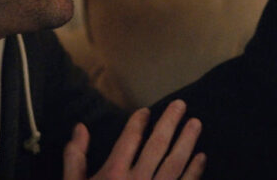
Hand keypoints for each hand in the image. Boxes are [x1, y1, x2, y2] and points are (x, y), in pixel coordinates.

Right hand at [63, 99, 204, 178]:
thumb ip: (75, 158)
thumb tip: (80, 127)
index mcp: (112, 174)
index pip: (129, 139)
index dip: (139, 122)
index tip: (147, 111)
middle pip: (157, 145)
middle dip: (169, 123)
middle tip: (181, 104)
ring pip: (175, 163)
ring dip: (187, 142)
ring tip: (196, 123)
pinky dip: (194, 171)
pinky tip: (201, 157)